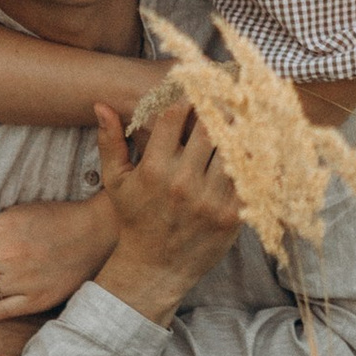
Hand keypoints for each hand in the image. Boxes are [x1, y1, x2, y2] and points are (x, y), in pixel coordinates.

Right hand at [94, 101, 240, 325]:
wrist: (154, 268)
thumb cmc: (135, 219)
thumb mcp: (115, 181)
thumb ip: (110, 141)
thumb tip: (100, 104)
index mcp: (154, 169)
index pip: (175, 116)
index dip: (187, 96)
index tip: (195, 87)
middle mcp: (182, 183)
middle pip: (210, 127)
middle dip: (218, 107)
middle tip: (227, 95)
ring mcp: (210, 200)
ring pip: (234, 148)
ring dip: (239, 129)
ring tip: (245, 115)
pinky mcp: (232, 215)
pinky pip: (250, 177)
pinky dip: (254, 159)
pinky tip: (255, 146)